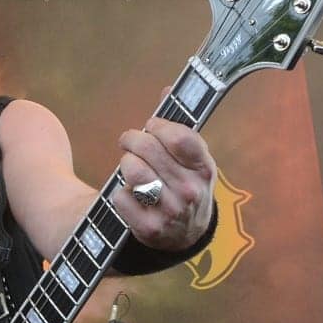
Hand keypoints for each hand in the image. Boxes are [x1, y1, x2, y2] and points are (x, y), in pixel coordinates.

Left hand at [109, 114, 215, 249]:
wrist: (185, 234)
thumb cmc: (185, 184)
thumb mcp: (193, 158)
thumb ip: (179, 125)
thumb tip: (168, 89)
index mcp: (204, 168)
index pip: (179, 136)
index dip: (158, 125)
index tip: (151, 125)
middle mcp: (190, 190)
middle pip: (148, 148)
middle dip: (132, 139)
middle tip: (128, 141)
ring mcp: (170, 211)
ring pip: (132, 170)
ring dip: (125, 164)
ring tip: (130, 167)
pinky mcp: (149, 228)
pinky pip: (120, 197)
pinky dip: (119, 192)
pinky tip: (130, 194)